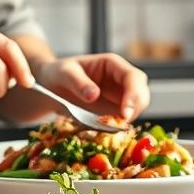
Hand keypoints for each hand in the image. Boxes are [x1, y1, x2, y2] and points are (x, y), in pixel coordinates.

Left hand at [34, 53, 149, 120]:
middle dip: (135, 108)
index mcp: (112, 64)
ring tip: (110, 127)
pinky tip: (107, 129)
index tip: (125, 113)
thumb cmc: (58, 73)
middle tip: (122, 123)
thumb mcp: (64, 73)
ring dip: (129, 119)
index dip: (134, 94)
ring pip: (136, 107)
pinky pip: (124, 119)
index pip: (133, 77)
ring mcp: (119, 96)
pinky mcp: (114, 110)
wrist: (51, 85)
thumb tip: (94, 95)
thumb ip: (78, 82)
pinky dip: (120, 126)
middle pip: (141, 92)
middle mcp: (120, 79)